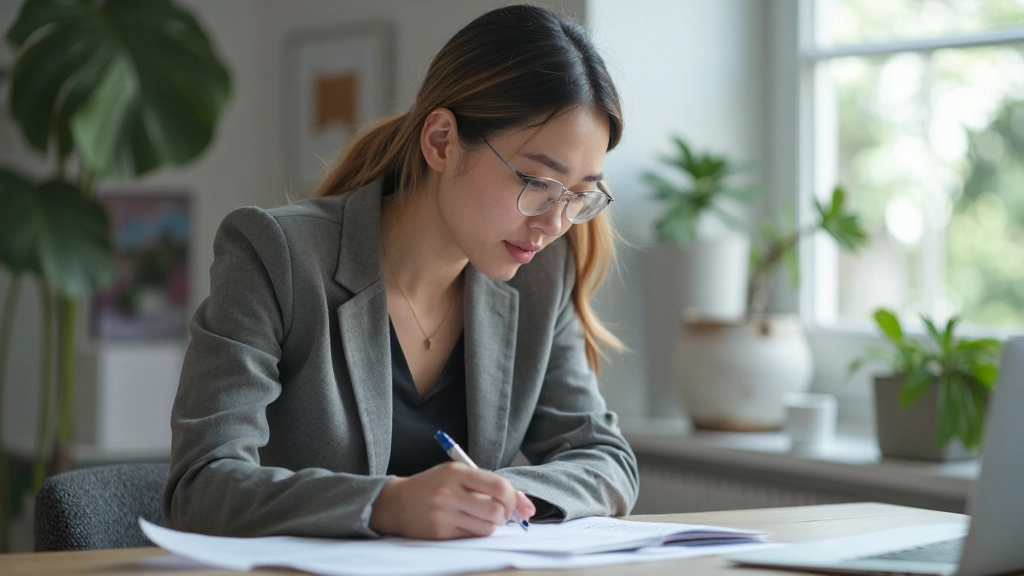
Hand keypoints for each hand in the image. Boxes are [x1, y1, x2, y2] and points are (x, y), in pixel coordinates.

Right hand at [369, 462, 535, 538]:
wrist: (397, 502)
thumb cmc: (434, 486)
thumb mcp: (459, 475)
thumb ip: (490, 485)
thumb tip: (528, 507)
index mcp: (457, 472)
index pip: (499, 487)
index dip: (514, 498)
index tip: (516, 504)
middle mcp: (450, 492)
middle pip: (497, 511)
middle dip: (506, 515)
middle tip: (500, 514)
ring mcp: (443, 514)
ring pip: (487, 528)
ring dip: (492, 526)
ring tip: (481, 518)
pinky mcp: (439, 533)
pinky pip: (472, 537)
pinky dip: (476, 532)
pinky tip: (466, 524)